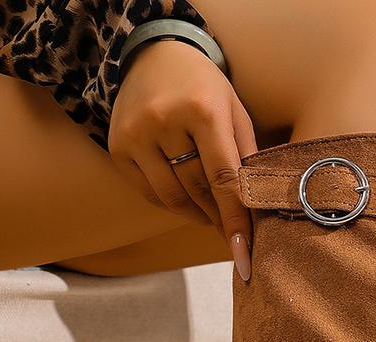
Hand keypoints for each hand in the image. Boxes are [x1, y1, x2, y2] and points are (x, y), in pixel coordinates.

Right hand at [108, 39, 255, 275]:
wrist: (154, 55)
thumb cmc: (205, 89)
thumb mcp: (235, 112)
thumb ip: (247, 157)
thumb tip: (257, 210)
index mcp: (203, 110)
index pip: (224, 178)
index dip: (236, 219)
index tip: (244, 253)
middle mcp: (165, 121)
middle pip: (199, 190)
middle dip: (220, 217)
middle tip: (235, 232)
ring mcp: (136, 134)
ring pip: (173, 197)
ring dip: (198, 213)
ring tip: (212, 213)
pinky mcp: (118, 147)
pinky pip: (150, 193)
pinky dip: (172, 203)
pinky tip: (186, 198)